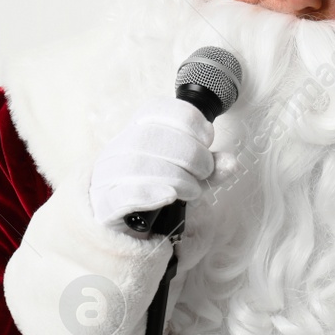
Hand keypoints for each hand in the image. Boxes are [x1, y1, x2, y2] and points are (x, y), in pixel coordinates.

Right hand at [88, 96, 215, 229]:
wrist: (123, 225)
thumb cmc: (157, 190)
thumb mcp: (188, 174)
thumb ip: (210, 167)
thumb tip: (231, 163)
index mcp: (135, 131)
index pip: (155, 109)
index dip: (187, 119)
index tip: (207, 138)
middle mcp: (117, 148)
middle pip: (151, 138)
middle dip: (189, 154)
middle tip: (205, 172)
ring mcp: (107, 176)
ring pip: (140, 166)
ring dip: (177, 178)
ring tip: (193, 190)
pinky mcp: (104, 206)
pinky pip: (123, 195)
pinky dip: (150, 193)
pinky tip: (169, 196)